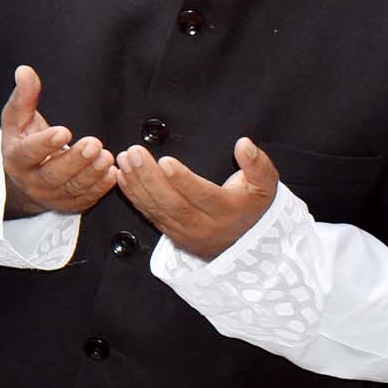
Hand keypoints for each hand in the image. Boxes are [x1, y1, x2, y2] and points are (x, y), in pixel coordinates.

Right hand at [0, 64, 116, 216]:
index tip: (63, 132)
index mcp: (17, 159)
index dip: (45, 144)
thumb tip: (24, 72)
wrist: (26, 177)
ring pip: (73, 188)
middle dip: (76, 160)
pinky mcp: (69, 205)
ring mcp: (51, 196)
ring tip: (107, 157)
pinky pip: (86, 198)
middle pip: (53, 174)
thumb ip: (24, 95)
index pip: (28, 153)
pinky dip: (100, 188)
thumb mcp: (18, 118)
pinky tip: (112, 173)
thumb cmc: (23, 142)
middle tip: (94, 144)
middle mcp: (32, 181)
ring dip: (92, 173)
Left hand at [117, 138, 277, 260]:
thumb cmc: (252, 206)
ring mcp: (184, 232)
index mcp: (228, 211)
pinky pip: (149, 214)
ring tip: (125, 160)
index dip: (183, 180)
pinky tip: (122, 177)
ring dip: (137, 184)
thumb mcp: (265, 185)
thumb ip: (257, 164)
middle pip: (172, 204)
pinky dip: (133, 196)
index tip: (165, 161)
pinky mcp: (170, 232)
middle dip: (149, 178)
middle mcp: (204, 226)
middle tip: (134, 153)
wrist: (244, 242)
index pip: (203, 196)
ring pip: (157, 210)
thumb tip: (244, 144)